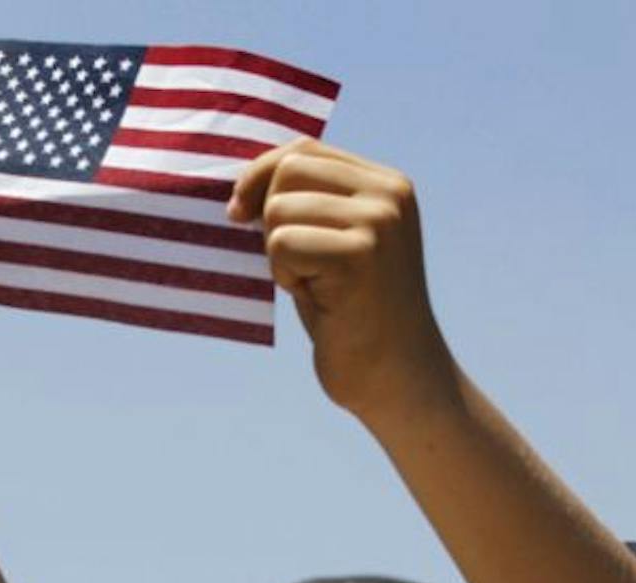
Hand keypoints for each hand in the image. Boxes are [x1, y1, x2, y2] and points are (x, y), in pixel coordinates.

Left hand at [228, 141, 456, 422]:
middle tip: (292, 263)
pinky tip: (317, 299)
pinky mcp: (360, 255)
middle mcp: (389, 195)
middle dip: (269, 216)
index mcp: (388, 185)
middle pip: (288, 170)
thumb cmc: (353, 315)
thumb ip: (309, 202)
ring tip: (313, 285)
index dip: (260, 177)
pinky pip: (282, 243)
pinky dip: (284, 275)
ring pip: (278, 208)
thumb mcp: (334, 243)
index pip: (304, 151)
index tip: (239, 215)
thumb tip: (246, 178)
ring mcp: (378, 223)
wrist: (395, 377)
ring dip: (278, 253)